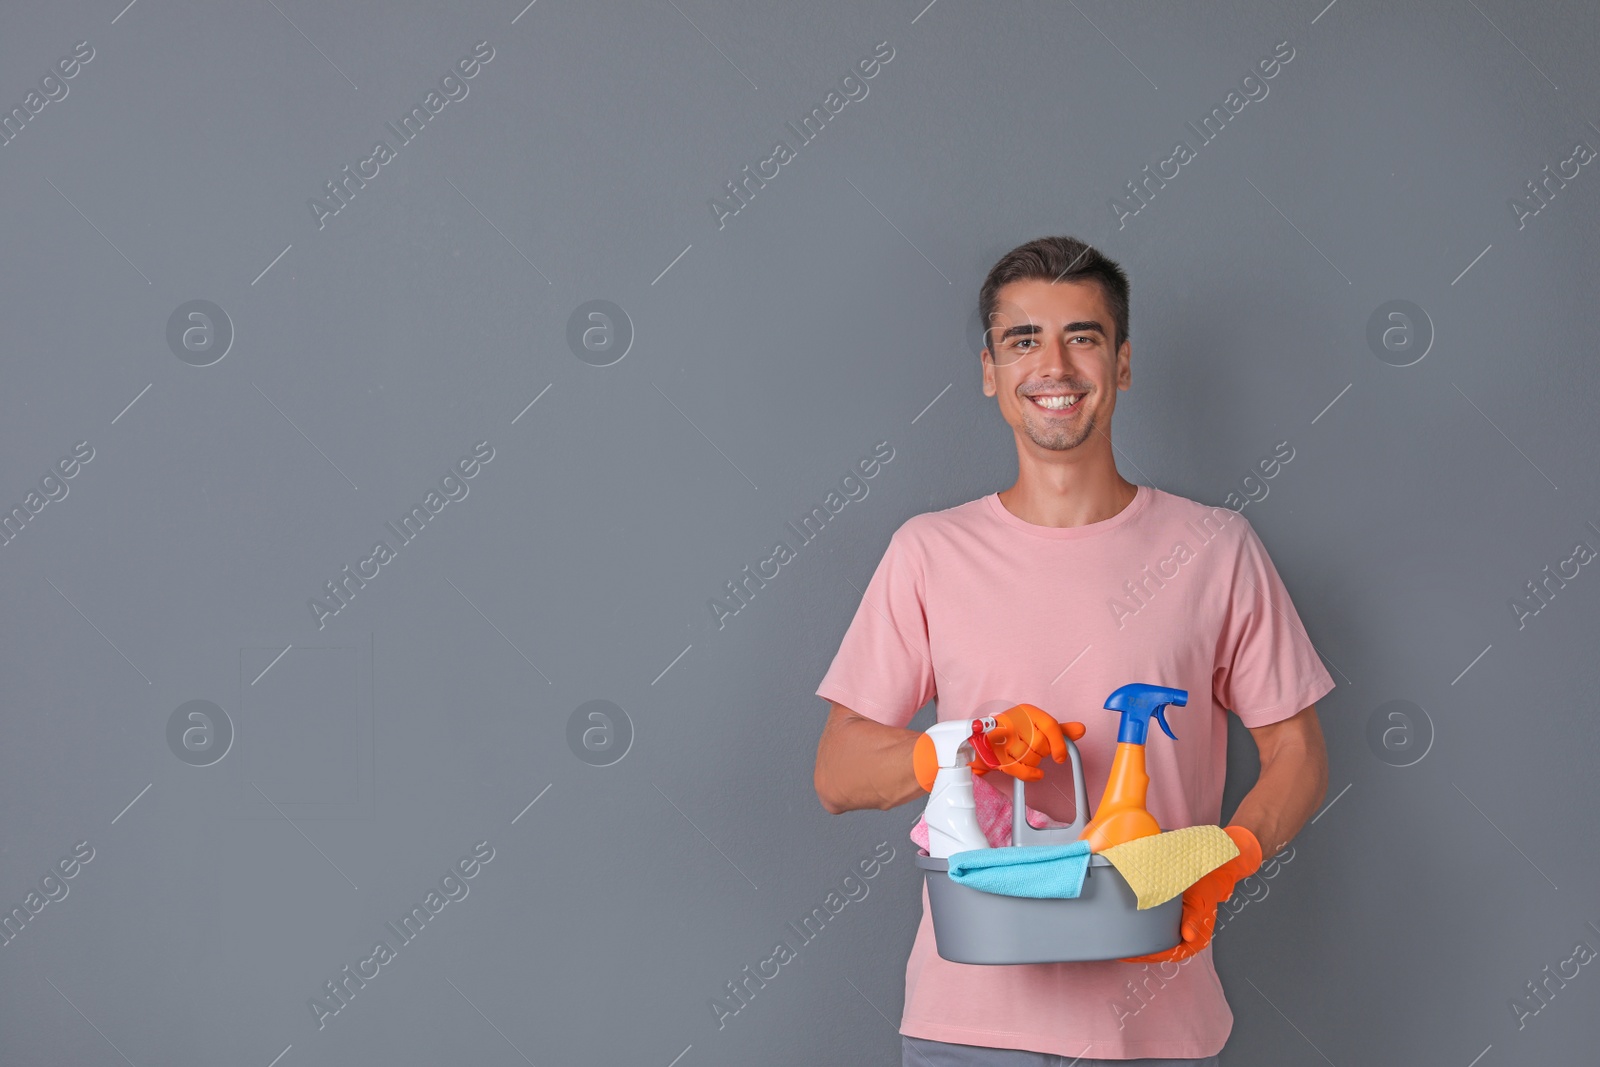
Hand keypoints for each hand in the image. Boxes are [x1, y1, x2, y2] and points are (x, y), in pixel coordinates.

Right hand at [971, 704, 1083, 781]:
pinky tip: (1035, 774)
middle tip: (1033, 751)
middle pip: (1039, 744)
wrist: (984, 742)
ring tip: (1025, 757)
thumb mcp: (1037, 728)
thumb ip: (1059, 731)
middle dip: (1041, 754)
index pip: (1049, 725)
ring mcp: (1000, 736)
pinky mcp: (993, 752)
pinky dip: (1029, 775)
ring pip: (1029, 757)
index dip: (1059, 743)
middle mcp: (1013, 719)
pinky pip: (1017, 769)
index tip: (1061, 758)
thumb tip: (1081, 729)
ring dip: (1032, 763)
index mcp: (1027, 711)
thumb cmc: (1015, 734)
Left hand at [1119, 825, 1262, 962]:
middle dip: (1138, 952)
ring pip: (1155, 942)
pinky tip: (1127, 926)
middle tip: (1117, 948)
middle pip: (1158, 951)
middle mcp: (1184, 938)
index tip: (1130, 955)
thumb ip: (1194, 919)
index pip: (1168, 955)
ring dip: (1138, 943)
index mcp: (1194, 940)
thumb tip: (1189, 936)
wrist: (1210, 872)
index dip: (1148, 957)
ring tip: (1118, 941)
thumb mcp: (1200, 902)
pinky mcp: (1171, 920)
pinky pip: (1154, 930)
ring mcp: (1176, 930)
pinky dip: (1141, 930)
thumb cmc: (1205, 887)